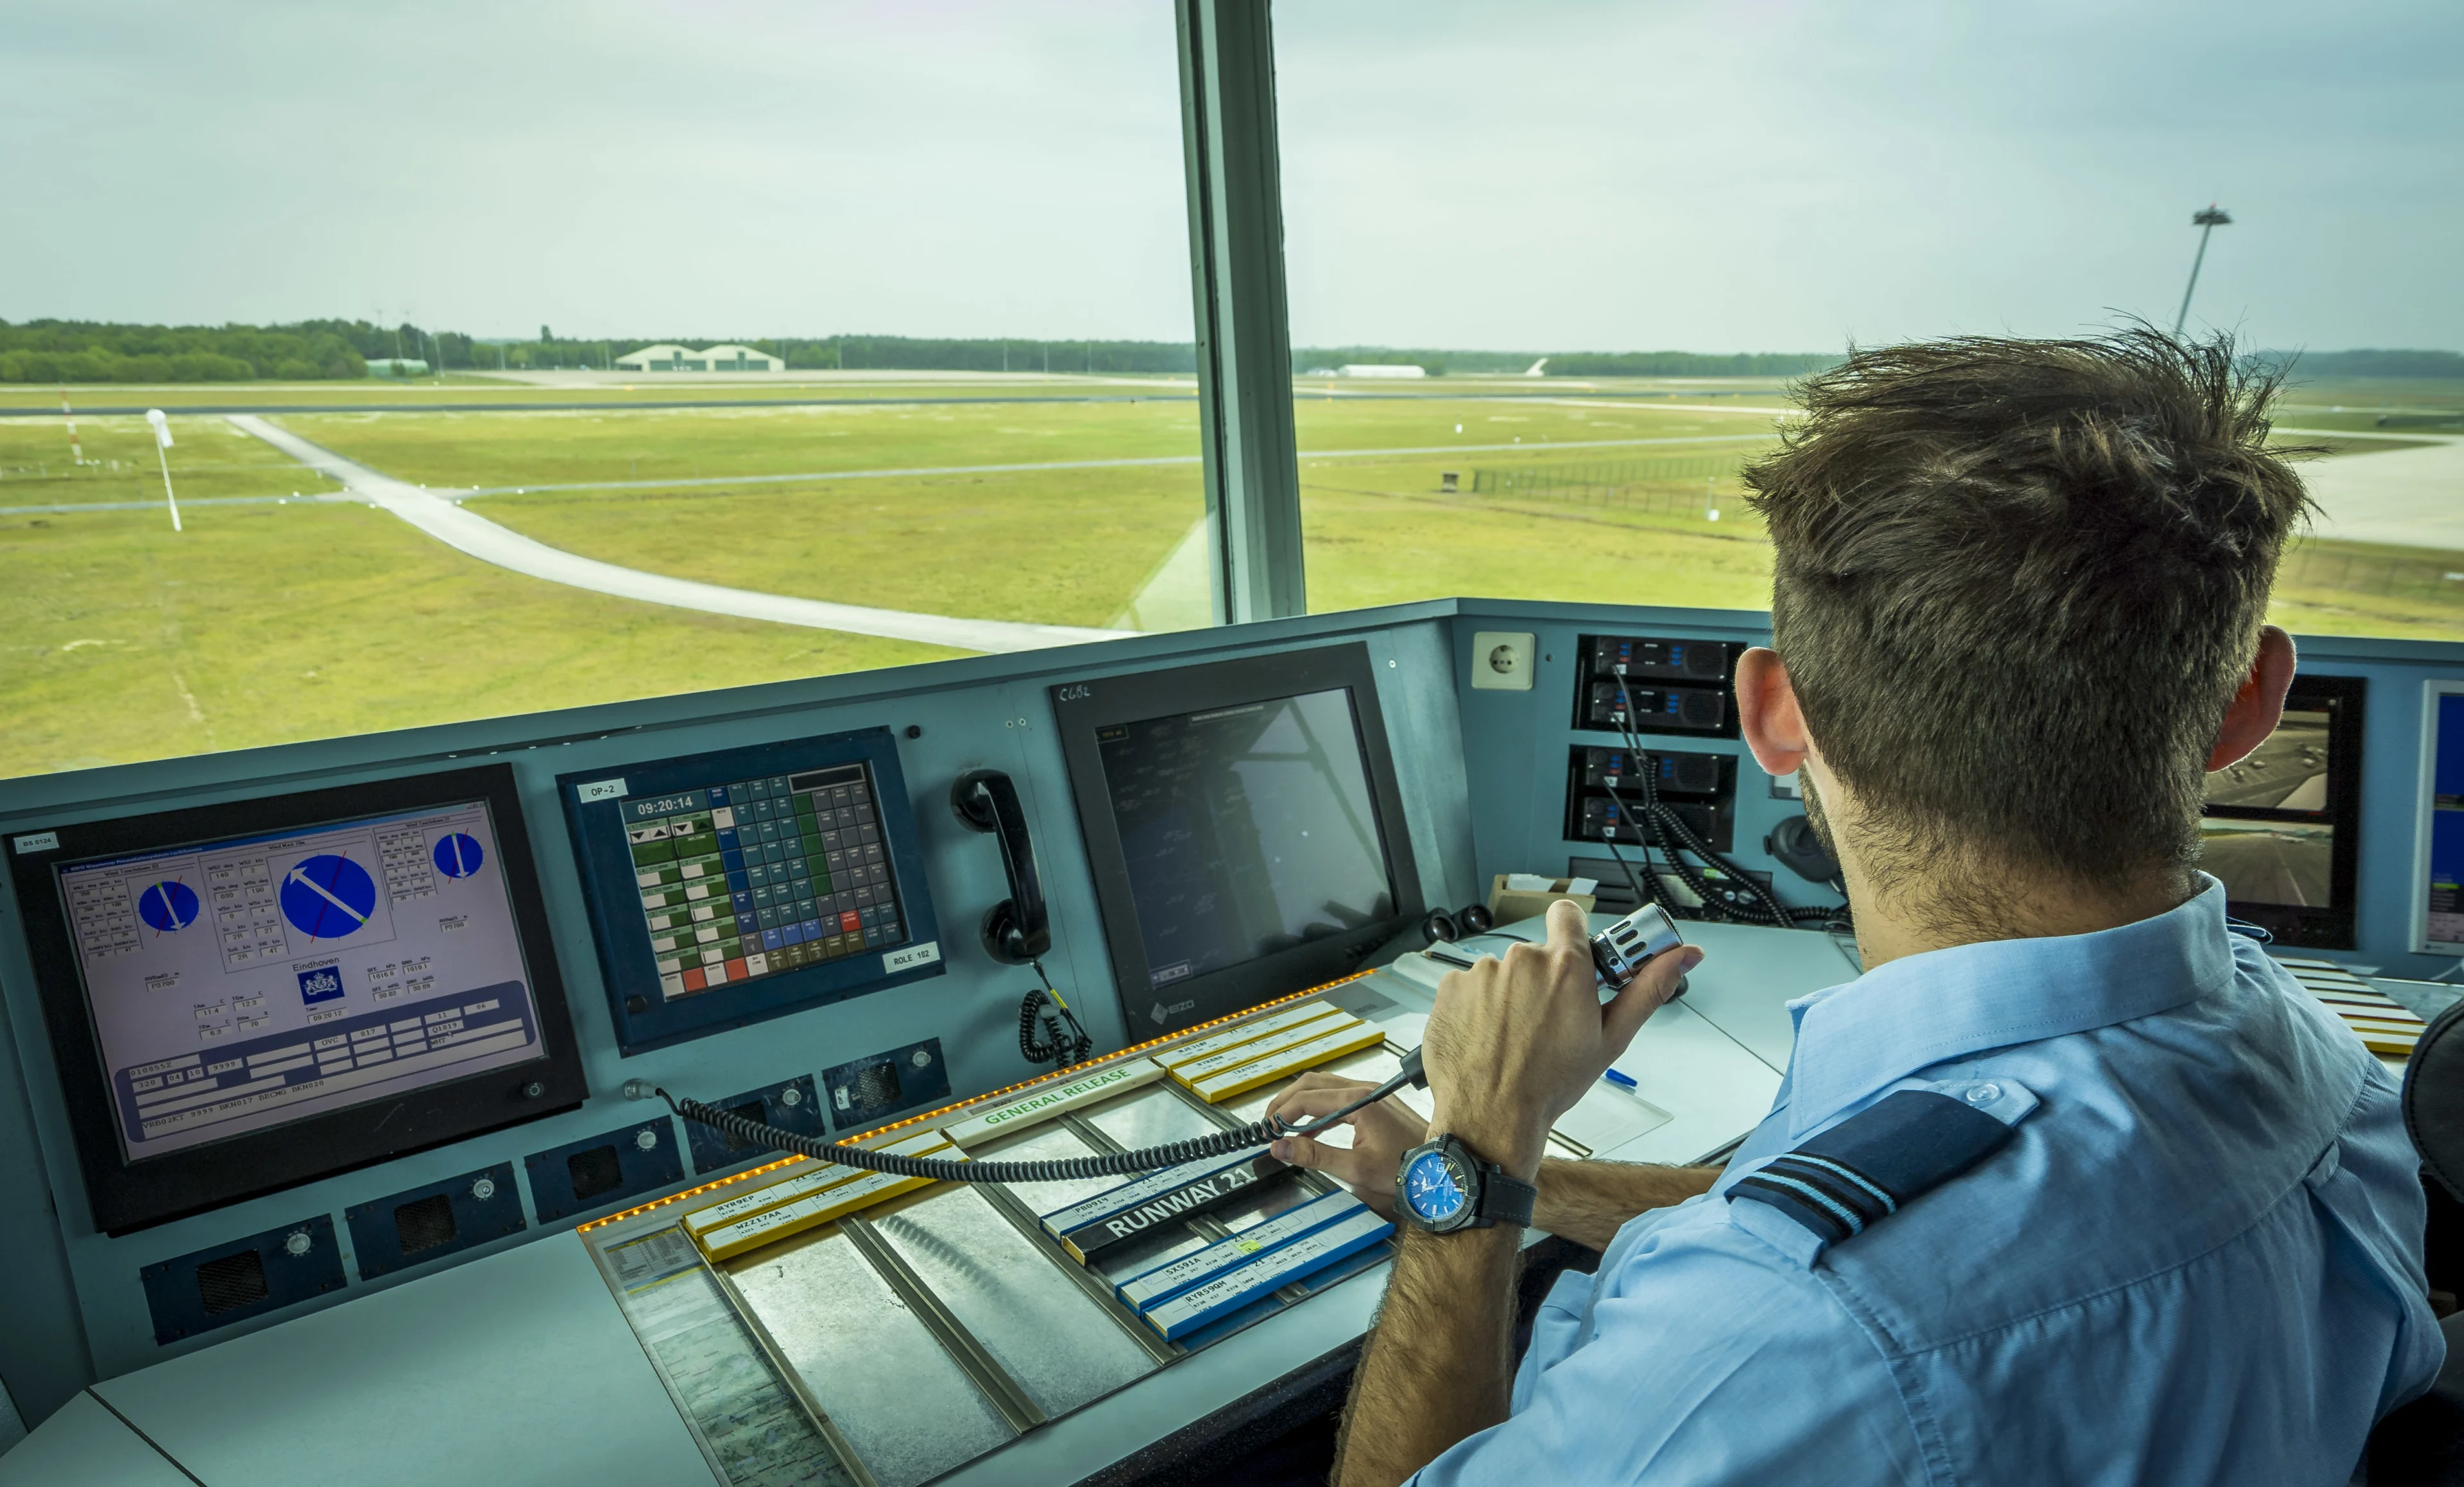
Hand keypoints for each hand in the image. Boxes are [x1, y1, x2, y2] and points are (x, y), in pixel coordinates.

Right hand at [1266, 1072, 1428, 1219]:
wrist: (1442, 1168)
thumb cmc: (1406, 1169)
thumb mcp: (1356, 1168)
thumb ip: (1315, 1156)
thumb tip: (1281, 1147)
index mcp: (1357, 1101)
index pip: (1307, 1099)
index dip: (1281, 1114)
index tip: (1267, 1132)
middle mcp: (1364, 1089)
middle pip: (1313, 1083)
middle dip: (1286, 1102)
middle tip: (1269, 1124)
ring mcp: (1372, 1093)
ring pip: (1325, 1087)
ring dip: (1302, 1103)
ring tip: (1285, 1126)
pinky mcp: (1378, 1102)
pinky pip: (1339, 1097)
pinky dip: (1319, 1109)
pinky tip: (1312, 1132)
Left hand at [1422, 899, 1701, 1180]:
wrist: (1491, 1118)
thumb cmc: (1550, 1085)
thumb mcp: (1611, 1038)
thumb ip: (1648, 988)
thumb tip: (1683, 956)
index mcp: (1565, 967)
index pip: (1568, 916)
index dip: (1571, 935)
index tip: (1573, 957)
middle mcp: (1522, 960)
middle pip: (1535, 954)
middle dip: (1541, 981)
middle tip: (1547, 1020)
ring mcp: (1482, 972)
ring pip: (1501, 974)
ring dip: (1508, 997)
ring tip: (1513, 1037)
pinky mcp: (1450, 988)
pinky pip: (1468, 987)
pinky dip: (1476, 1008)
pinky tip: (1487, 1038)